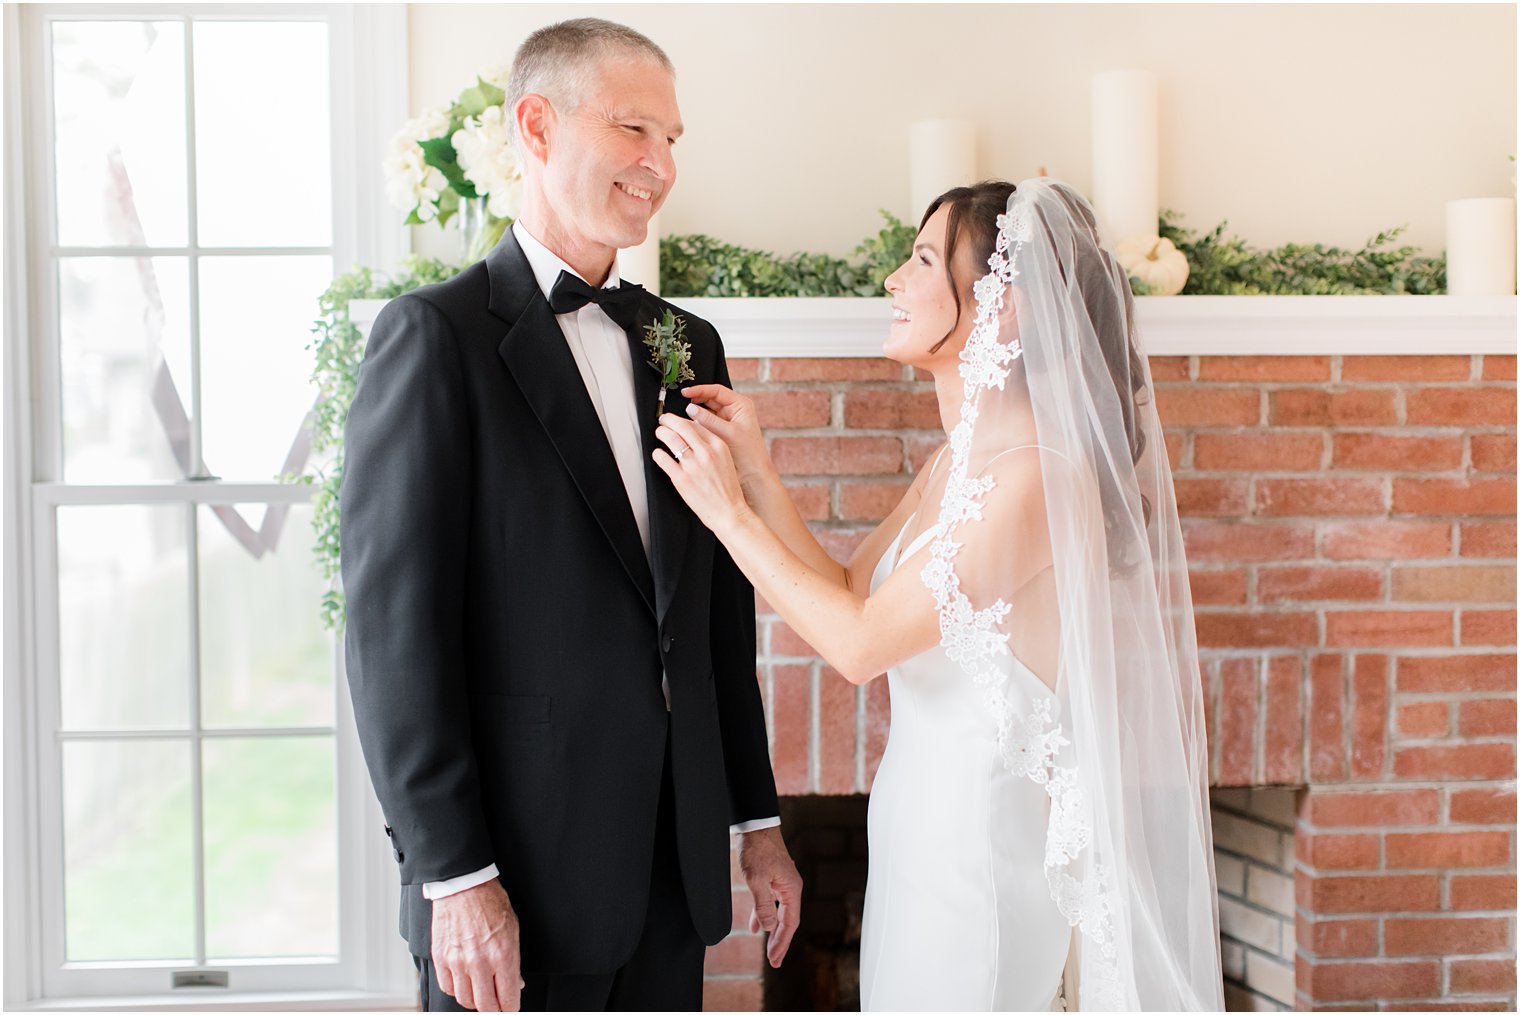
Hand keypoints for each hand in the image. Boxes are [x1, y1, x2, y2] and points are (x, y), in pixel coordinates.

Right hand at [430, 879, 523, 1011]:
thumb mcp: (513, 929)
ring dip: (475, 1001)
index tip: (511, 1008)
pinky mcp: (441, 958)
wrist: (463, 885)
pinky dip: (456, 990)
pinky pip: (447, 987)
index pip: (509, 999)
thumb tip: (515, 982)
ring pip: (465, 1000)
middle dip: (495, 1009)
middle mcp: (479, 962)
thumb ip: (514, 960)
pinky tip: (464, 983)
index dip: (512, 1008)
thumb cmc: (490, 902)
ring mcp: (457, 962)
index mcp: (502, 955)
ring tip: (481, 994)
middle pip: (486, 1006)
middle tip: (498, 1006)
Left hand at [652, 412, 751, 538]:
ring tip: (659, 433)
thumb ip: (712, 447)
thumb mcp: (726, 461)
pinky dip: (658, 454)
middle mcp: (706, 453)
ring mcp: (693, 466)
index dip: (682, 419)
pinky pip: (664, 459)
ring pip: (671, 439)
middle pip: (682, 426)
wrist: (729, 512)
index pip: (696, 424)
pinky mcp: (681, 479)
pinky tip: (658, 453)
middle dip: (668, 420)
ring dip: (662, 433)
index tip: (676, 420)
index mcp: (719, 446)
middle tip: (663, 421)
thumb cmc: (728, 490)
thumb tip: (694, 435)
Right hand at [680, 385, 772, 490]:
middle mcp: (733, 410)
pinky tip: (687, 425)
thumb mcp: (728, 433)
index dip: (700, 390)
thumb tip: (690, 408)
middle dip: (695, 400)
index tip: (685, 392)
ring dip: (695, 412)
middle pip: (710, 399)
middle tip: (679, 403)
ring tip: (681, 414)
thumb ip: (708, 420)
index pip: (717, 391)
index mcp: (740, 405)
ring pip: (706, 411)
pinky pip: (706, 422)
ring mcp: (726, 420)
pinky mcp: (720, 430)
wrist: (753, 472)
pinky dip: (697, 423)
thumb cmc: (748, 452)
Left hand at [737, 825, 801, 967]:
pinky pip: (771, 903)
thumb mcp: (757, 880)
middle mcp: (790, 888)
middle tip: (773, 961)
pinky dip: (765, 915)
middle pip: (787, 921)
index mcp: (792, 890)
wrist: (755, 826)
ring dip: (773, 931)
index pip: (790, 923)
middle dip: (780, 941)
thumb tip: (769, 929)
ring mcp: (782, 883)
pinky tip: (757, 926)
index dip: (782, 943)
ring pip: (779, 913)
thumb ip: (763, 906)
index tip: (774, 960)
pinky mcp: (772, 878)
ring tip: (768, 950)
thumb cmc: (757, 850)